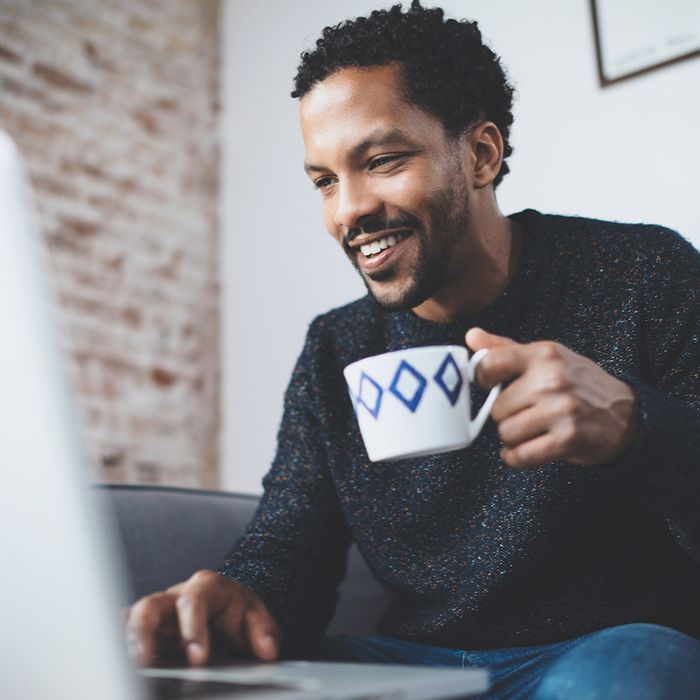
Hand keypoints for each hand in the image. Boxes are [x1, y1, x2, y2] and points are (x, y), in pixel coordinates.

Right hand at [125, 569, 280, 666]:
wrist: (231, 610)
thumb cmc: (240, 613)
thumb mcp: (258, 618)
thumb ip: (264, 632)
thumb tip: (268, 650)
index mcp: (207, 588)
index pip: (194, 601)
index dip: (193, 629)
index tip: (198, 658)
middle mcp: (177, 596)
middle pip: (151, 605)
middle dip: (144, 632)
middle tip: (145, 661)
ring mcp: (159, 613)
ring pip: (132, 619)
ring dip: (125, 642)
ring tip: (124, 666)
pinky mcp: (146, 631)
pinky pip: (124, 630)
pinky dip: (114, 640)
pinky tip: (107, 656)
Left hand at [466, 328, 639, 468]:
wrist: (627, 414)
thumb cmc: (578, 383)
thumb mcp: (547, 357)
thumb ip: (505, 349)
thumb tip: (471, 336)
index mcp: (544, 354)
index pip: (488, 364)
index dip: (482, 379)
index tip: (490, 386)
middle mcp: (552, 379)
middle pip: (496, 408)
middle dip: (504, 415)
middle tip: (524, 413)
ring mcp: (561, 410)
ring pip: (506, 433)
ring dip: (512, 438)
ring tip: (530, 430)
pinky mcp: (568, 439)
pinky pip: (520, 456)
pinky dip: (516, 458)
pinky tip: (524, 450)